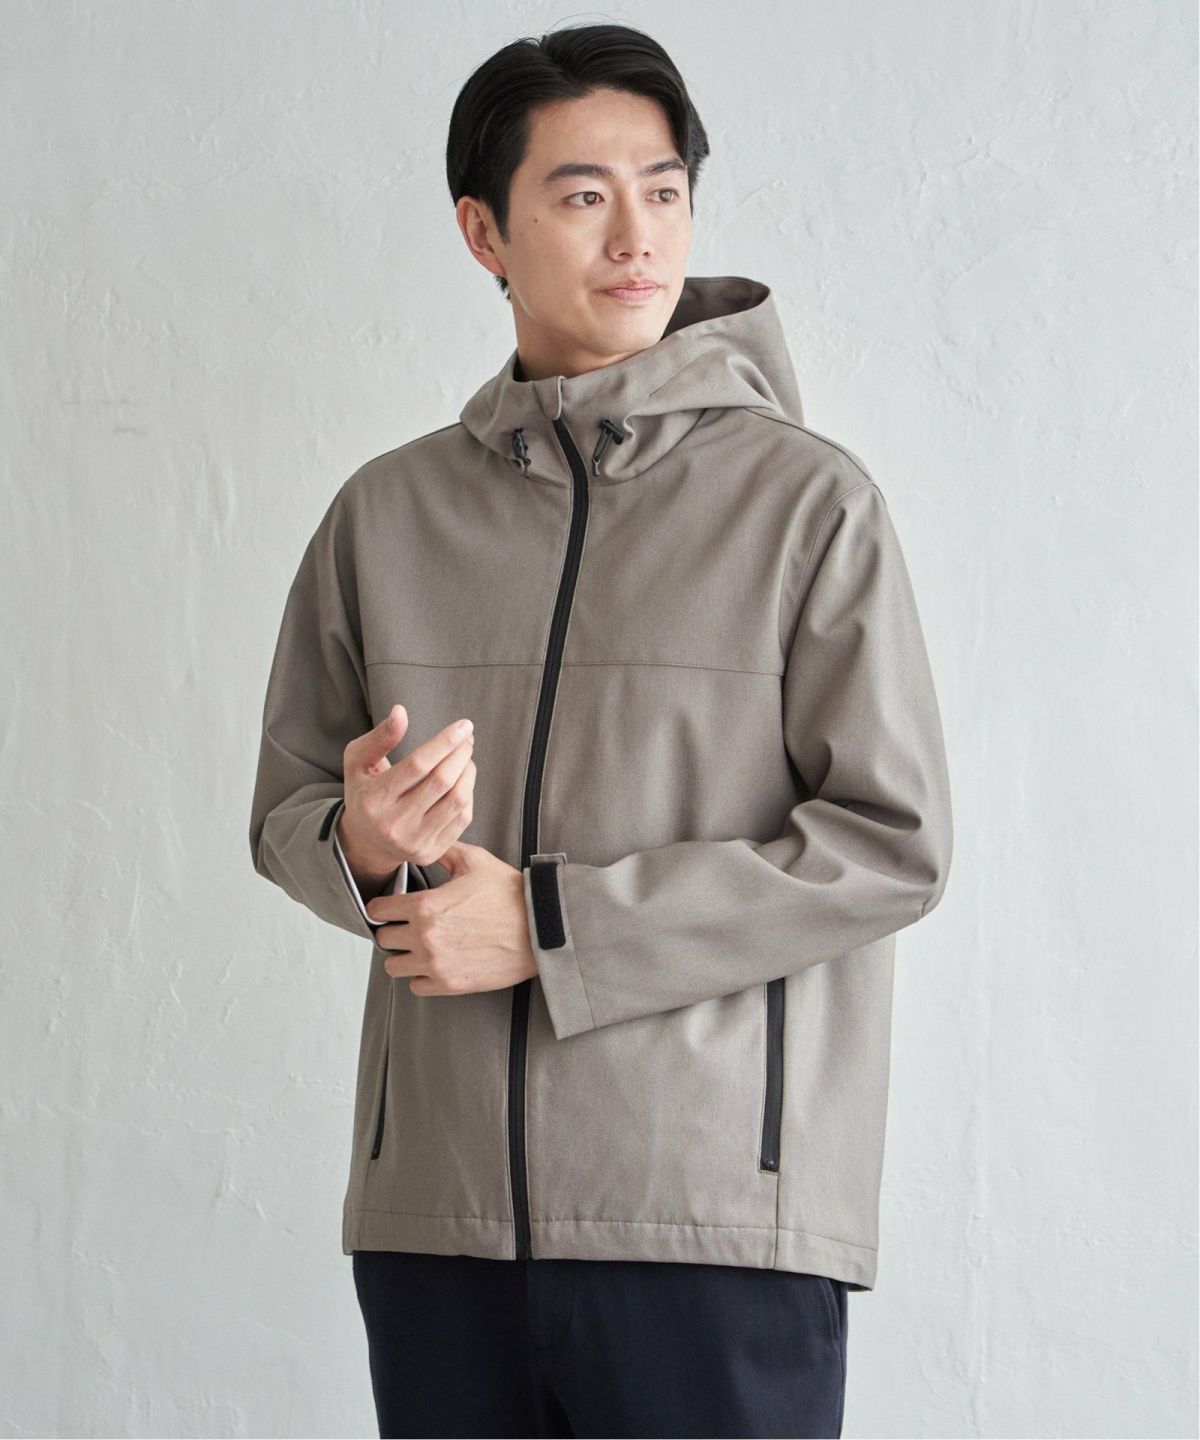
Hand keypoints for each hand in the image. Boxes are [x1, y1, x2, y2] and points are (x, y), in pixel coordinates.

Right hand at [337, 705, 475, 888]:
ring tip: (466, 756)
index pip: (418, 765)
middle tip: (466, 738)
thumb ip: (379, 737)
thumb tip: (401, 711)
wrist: (365, 841)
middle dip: (461, 754)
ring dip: (469, 772)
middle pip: (442, 782)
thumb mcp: (358, 761)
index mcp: (373, 800)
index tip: (463, 725)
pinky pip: (462, 819)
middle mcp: (393, 825)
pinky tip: (463, 780)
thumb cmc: (364, 791)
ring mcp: (414, 842)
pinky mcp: (430, 853)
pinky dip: (468, 794)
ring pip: (457, 800)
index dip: (444, 742)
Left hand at [367, 841, 538, 995]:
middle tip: (407, 927)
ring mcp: (436, 964)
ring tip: (419, 948)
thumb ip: (444, 852)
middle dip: (393, 930)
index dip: (383, 906)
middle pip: (383, 940)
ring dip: (403, 956)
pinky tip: (435, 963)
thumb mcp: (476, 861)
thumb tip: (428, 845)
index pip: (378, 910)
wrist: (540, 928)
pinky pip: (415, 986)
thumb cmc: (511, 895)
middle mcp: (425, 937)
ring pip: (394, 967)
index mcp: (426, 906)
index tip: (391, 907)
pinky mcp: (450, 984)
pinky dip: (421, 976)